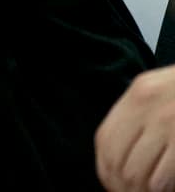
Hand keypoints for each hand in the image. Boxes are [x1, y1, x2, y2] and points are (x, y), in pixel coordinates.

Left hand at [97, 64, 174, 190]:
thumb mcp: (163, 92)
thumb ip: (138, 115)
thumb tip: (117, 156)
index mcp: (139, 94)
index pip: (106, 140)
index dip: (107, 169)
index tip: (115, 183)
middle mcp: (150, 107)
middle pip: (120, 162)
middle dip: (126, 187)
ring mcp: (170, 124)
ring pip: (141, 175)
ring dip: (147, 190)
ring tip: (157, 189)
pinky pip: (164, 178)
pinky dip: (165, 189)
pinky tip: (171, 186)